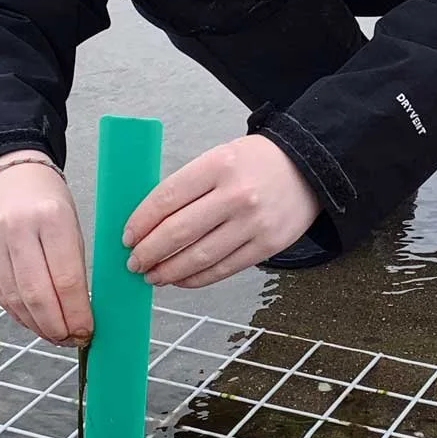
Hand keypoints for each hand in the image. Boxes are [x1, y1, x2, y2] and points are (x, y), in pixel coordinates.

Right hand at [0, 152, 92, 345]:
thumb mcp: (70, 220)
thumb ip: (73, 263)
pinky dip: (18, 314)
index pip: (67, 279)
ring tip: (55, 335)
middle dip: (57, 326)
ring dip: (37, 326)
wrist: (4, 171)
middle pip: (38, 295)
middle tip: (71, 339)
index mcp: (51, 217)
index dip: (78, 313)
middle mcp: (18, 229)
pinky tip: (33, 321)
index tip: (88, 330)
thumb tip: (81, 311)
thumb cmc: (45, 197)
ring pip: (15, 300)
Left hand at [124, 135, 321, 289]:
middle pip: (178, 231)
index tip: (127, 236)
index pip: (167, 197)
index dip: (141, 221)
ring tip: (153, 275)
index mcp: (218, 165)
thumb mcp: (219, 158)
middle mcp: (236, 195)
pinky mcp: (267, 245)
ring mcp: (254, 223)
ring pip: (199, 256)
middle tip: (134, 261)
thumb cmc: (256, 163)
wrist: (308, 168)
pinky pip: (223, 269)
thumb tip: (148, 222)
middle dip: (149, 252)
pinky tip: (181, 279)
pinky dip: (196, 278)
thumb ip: (188, 186)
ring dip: (169, 271)